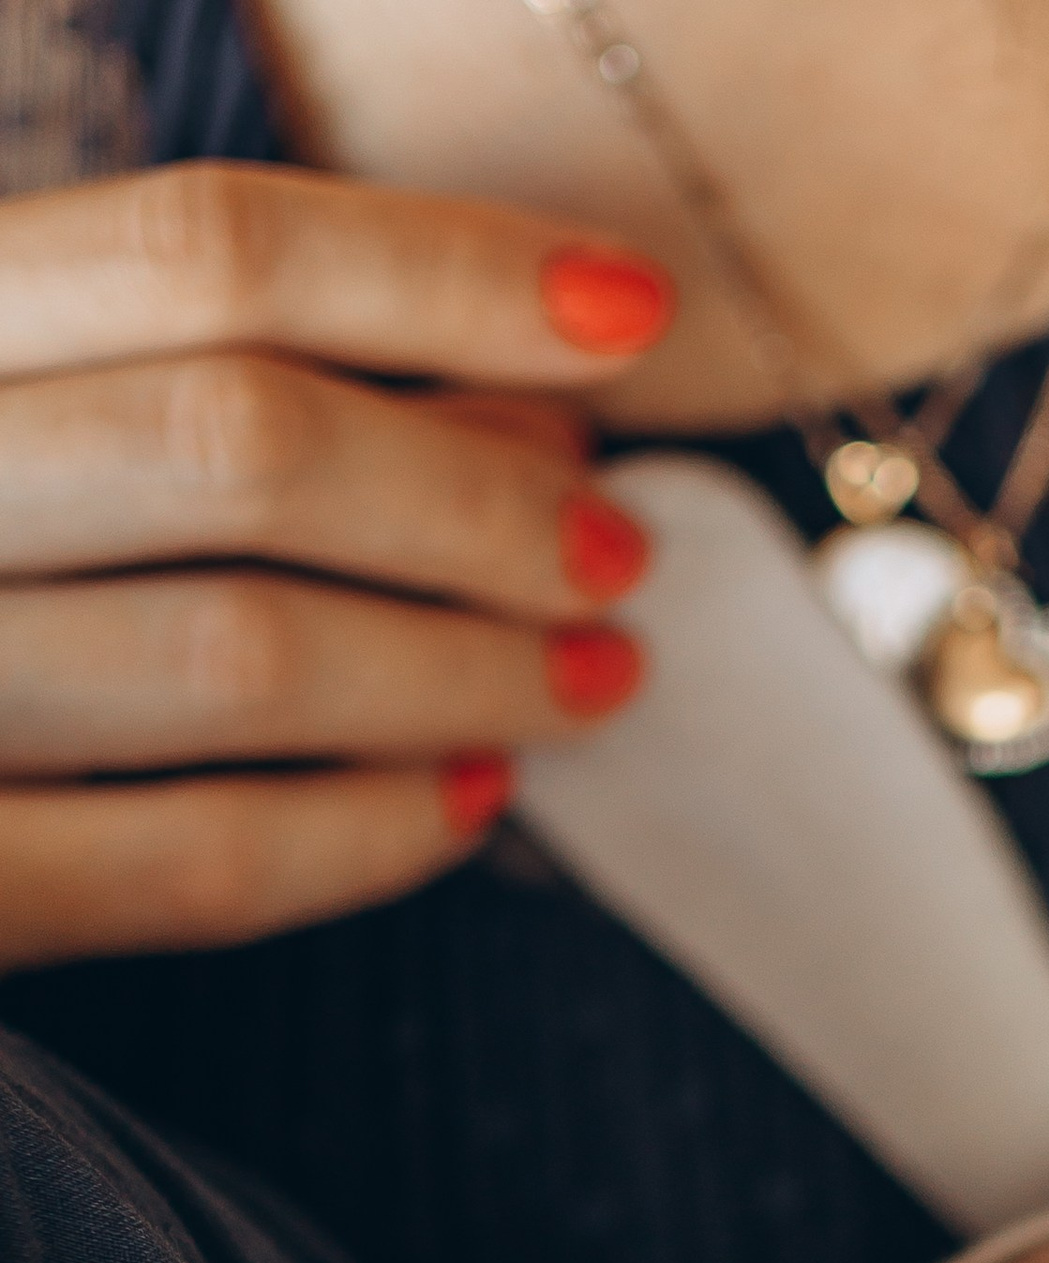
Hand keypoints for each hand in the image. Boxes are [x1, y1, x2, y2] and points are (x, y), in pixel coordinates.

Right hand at [0, 160, 674, 966]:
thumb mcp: (54, 418)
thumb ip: (225, 383)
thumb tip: (532, 409)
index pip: (207, 249)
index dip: (442, 273)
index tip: (626, 316)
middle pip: (244, 444)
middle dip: (479, 502)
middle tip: (616, 550)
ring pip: (243, 655)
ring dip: (462, 670)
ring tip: (585, 677)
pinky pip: (197, 860)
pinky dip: (364, 834)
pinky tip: (469, 800)